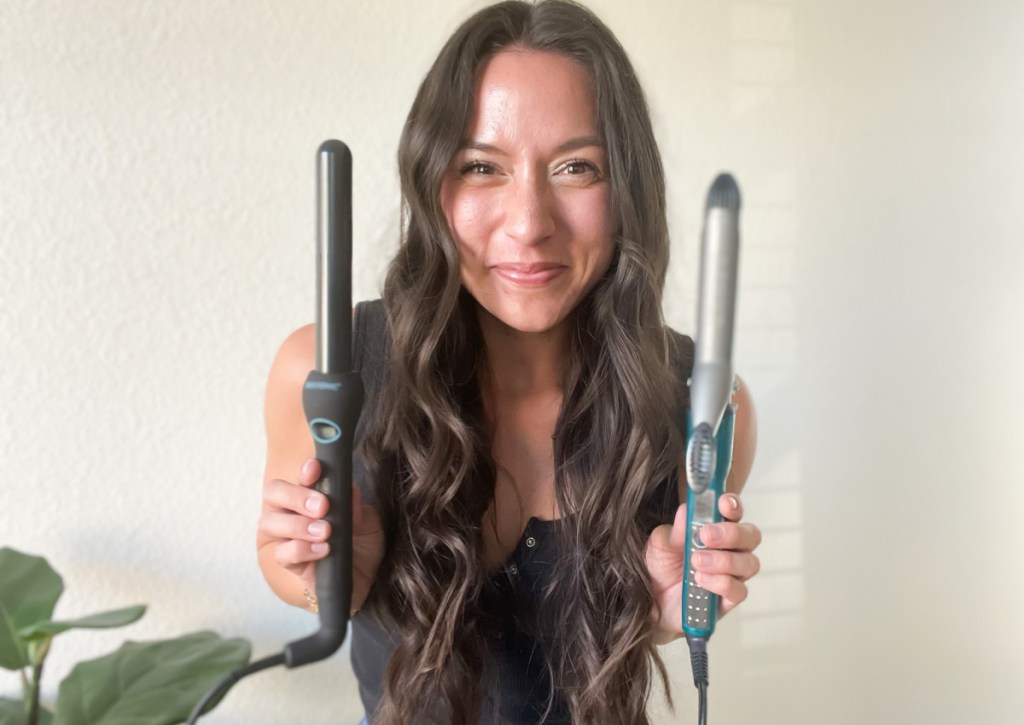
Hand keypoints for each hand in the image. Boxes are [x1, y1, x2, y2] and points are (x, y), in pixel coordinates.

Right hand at [259, 458, 383, 612]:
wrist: (370, 578)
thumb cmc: (363, 543)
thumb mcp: (367, 521)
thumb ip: (355, 506)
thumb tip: (348, 489)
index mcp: (311, 496)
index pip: (297, 477)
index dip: (302, 472)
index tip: (315, 469)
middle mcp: (294, 513)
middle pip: (273, 494)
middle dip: (295, 496)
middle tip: (322, 506)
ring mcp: (289, 539)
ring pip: (270, 523)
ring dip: (297, 524)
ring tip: (325, 531)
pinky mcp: (292, 565)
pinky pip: (282, 555)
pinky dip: (301, 549)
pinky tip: (323, 550)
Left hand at [645, 493, 760, 641]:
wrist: (649, 601)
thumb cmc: (660, 567)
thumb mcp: (661, 544)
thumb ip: (676, 529)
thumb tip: (687, 509)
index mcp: (716, 530)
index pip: (734, 513)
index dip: (734, 505)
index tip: (723, 503)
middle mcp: (730, 551)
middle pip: (751, 536)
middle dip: (732, 533)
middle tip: (706, 536)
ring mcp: (732, 576)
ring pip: (749, 563)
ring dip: (724, 560)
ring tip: (696, 561)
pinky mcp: (728, 601)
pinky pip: (739, 591)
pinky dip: (721, 583)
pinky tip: (700, 580)